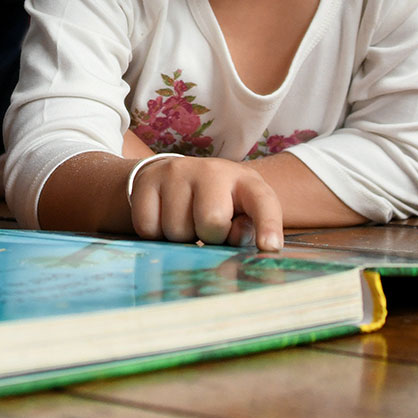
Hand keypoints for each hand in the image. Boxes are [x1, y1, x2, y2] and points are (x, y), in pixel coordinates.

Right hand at [128, 156, 283, 250]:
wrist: (176, 176)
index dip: (268, 225)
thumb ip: (242, 233)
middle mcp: (212, 171)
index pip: (262, 202)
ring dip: (181, 238)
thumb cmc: (218, 204)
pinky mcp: (147, 180)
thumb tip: (232, 246)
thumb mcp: (239, 215)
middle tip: (206, 229)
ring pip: (176, 230)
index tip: (269, 246)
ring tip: (186, 222)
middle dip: (208, 237)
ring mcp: (177, 172)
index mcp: (246, 182)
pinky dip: (155, 234)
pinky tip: (164, 219)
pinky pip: (148, 228)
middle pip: (211, 222)